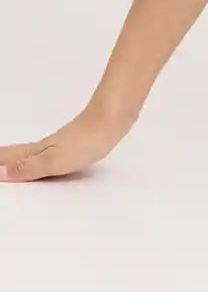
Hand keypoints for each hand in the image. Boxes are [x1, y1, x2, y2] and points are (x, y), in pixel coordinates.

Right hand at [0, 100, 137, 181]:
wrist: (112, 119)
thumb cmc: (86, 140)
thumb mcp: (54, 160)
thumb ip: (28, 168)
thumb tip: (1, 173)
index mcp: (39, 151)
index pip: (12, 158)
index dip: (0, 163)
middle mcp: (47, 145)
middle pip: (20, 152)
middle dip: (4, 157)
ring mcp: (62, 142)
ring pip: (33, 150)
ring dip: (18, 156)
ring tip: (10, 161)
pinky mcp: (76, 141)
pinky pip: (49, 150)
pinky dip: (38, 155)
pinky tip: (47, 156)